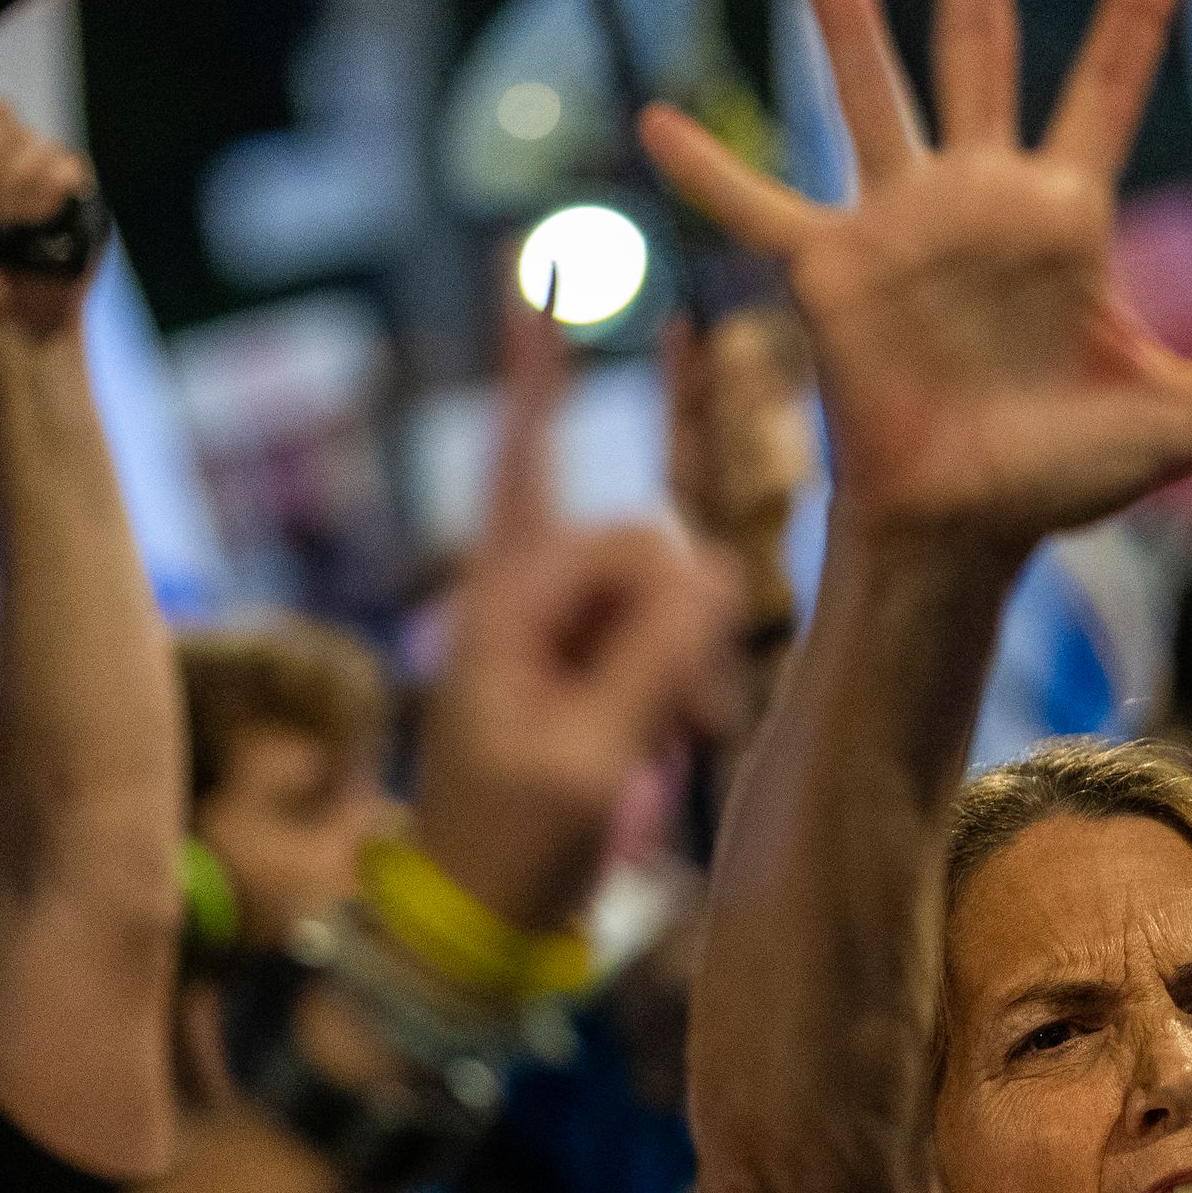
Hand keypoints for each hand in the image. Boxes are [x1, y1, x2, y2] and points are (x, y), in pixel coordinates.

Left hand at [412, 313, 739, 936]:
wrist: (475, 928)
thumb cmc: (508, 848)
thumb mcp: (583, 754)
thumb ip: (652, 656)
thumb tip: (717, 571)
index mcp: (502, 603)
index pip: (528, 459)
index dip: (535, 364)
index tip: (531, 264)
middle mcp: (530, 599)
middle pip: (642, 546)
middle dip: (677, 622)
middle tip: (681, 727)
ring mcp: (562, 637)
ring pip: (667, 595)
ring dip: (685, 666)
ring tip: (671, 747)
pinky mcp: (591, 673)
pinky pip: (663, 637)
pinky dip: (682, 682)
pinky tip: (679, 733)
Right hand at [640, 0, 1191, 562]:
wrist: (961, 532)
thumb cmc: (1065, 480)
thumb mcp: (1181, 423)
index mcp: (1064, 221)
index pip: (1106, 94)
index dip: (1133, 22)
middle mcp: (979, 203)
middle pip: (978, 51)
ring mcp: (899, 230)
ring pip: (870, 95)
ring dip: (844, 18)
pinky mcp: (830, 275)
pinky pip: (758, 214)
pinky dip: (708, 174)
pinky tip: (653, 120)